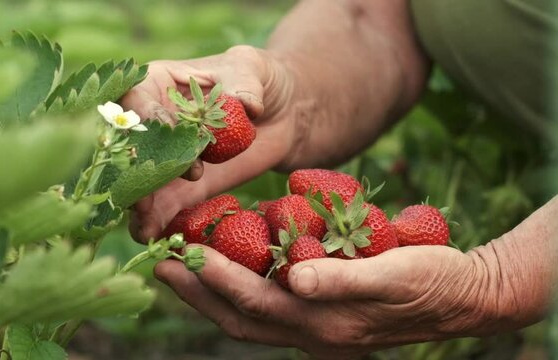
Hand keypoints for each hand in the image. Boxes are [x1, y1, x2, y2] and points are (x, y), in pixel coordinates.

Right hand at [122, 46, 301, 240]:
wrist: (284, 114)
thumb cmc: (261, 80)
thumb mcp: (253, 70)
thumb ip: (245, 84)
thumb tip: (247, 106)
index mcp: (159, 83)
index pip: (138, 96)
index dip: (146, 113)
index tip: (165, 128)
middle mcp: (154, 123)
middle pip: (133, 147)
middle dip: (135, 169)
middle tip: (144, 191)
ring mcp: (167, 159)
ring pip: (143, 182)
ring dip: (141, 202)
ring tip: (143, 222)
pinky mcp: (185, 187)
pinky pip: (166, 206)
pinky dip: (159, 222)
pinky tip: (154, 237)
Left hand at [154, 245, 504, 358]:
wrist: (462, 298)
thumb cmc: (430, 281)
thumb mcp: (393, 275)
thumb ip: (343, 279)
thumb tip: (296, 279)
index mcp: (326, 325)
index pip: (256, 304)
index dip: (217, 281)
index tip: (183, 256)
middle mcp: (313, 333)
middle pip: (241, 317)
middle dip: (199, 293)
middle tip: (163, 264)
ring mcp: (317, 329)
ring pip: (251, 315)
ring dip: (214, 292)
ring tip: (185, 265)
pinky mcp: (324, 315)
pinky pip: (272, 306)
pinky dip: (243, 288)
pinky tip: (233, 265)